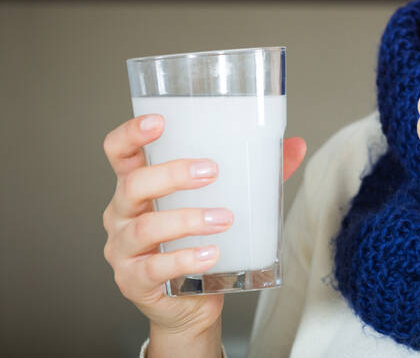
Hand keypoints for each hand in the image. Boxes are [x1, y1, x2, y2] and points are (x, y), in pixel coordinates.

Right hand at [101, 114, 306, 334]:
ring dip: (187, 220)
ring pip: (145, 227)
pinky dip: (185, 259)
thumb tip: (295, 145)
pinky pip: (154, 268)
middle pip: (133, 185)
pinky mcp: (134, 281)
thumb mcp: (223, 199)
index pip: (119, 152)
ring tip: (224, 218)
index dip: (131, 134)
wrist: (190, 302)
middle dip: (172, 174)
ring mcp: (123, 249)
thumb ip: (255, 172)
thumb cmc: (200, 240)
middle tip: (212, 171)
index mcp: (138, 185)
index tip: (159, 121)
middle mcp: (122, 214)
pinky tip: (211, 254)